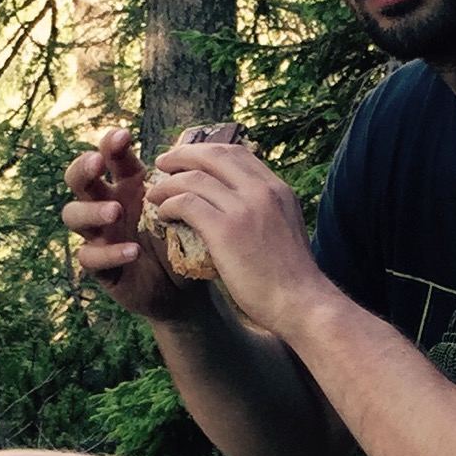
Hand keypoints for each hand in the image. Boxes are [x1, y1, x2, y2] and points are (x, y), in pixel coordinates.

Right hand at [61, 126, 189, 319]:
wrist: (183, 285)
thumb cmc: (180, 238)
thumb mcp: (183, 208)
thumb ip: (182, 187)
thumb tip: (193, 159)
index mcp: (126, 184)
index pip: (109, 157)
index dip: (110, 144)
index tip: (123, 136)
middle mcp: (106, 203)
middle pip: (77, 179)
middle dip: (83, 168)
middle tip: (97, 163)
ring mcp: (98, 234)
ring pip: (73, 215)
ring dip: (91, 210)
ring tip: (114, 211)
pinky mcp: (99, 266)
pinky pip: (90, 257)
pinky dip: (109, 253)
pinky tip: (132, 251)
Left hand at [140, 135, 323, 334]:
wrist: (302, 303)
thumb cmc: (291, 278)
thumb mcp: (285, 229)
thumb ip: (265, 211)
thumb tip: (237, 206)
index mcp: (277, 189)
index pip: (237, 153)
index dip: (206, 152)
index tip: (188, 160)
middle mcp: (262, 191)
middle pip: (213, 155)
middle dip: (182, 155)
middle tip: (162, 164)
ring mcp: (245, 208)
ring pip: (194, 178)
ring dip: (168, 184)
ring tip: (154, 194)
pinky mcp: (226, 230)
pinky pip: (186, 204)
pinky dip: (169, 205)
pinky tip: (163, 214)